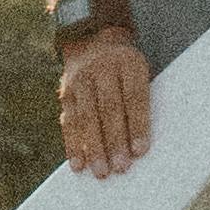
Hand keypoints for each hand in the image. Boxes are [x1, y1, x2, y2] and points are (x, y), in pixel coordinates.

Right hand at [58, 28, 153, 174]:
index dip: (137, 124)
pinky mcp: (66, 92)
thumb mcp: (140, 72)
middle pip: (109, 108)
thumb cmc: (127, 68)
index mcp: (128, 63)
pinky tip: (78, 163)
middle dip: (114, 141)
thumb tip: (143, 146)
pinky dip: (73, 144)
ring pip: (86, 117)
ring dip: (93, 147)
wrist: (93, 38)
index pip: (134, 96)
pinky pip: (69, 120)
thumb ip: (142, 101)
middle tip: (121, 168)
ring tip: (101, 172)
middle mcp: (102, 69)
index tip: (140, 151)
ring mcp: (80, 79)